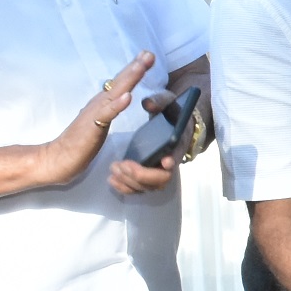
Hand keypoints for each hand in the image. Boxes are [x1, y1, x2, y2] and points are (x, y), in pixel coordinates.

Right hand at [46, 52, 156, 185]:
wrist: (59, 157)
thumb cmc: (81, 142)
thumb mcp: (100, 121)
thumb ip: (109, 108)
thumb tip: (121, 97)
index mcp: (102, 102)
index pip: (120, 83)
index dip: (133, 69)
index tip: (147, 55)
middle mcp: (99, 103)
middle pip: (119, 82)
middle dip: (135, 67)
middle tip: (149, 53)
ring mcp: (95, 113)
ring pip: (115, 93)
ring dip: (129, 79)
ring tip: (141, 66)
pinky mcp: (92, 127)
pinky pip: (107, 114)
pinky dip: (117, 105)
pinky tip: (127, 96)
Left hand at [108, 83, 181, 197]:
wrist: (176, 122)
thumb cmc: (172, 111)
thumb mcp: (167, 101)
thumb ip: (159, 101)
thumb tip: (147, 103)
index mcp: (178, 143)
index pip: (177, 156)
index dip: (171, 161)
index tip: (164, 161)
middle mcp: (170, 162)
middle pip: (161, 179)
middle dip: (141, 174)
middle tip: (121, 164)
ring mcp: (159, 172)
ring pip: (148, 187)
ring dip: (129, 182)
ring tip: (113, 168)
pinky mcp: (148, 176)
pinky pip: (139, 189)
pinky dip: (125, 188)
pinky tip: (112, 180)